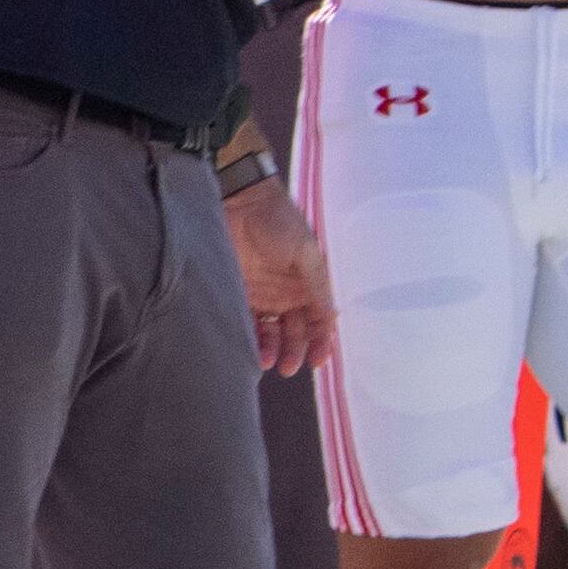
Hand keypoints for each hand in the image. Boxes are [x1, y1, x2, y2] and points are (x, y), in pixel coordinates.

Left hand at [226, 173, 332, 375]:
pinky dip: (248, 336)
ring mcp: (261, 295)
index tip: (319, 361)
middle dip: (294, 351)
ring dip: (270, 348)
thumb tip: (330, 318)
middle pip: (294, 332)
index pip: (319, 322)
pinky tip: (247, 348)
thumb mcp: (306, 252)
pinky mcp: (236, 291)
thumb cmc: (280, 222)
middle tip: (288, 367)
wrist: (241, 201)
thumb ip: (317, 285)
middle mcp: (286, 295)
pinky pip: (245, 320)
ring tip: (266, 362)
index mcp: (308, 286)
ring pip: (270, 331)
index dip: (321, 343)